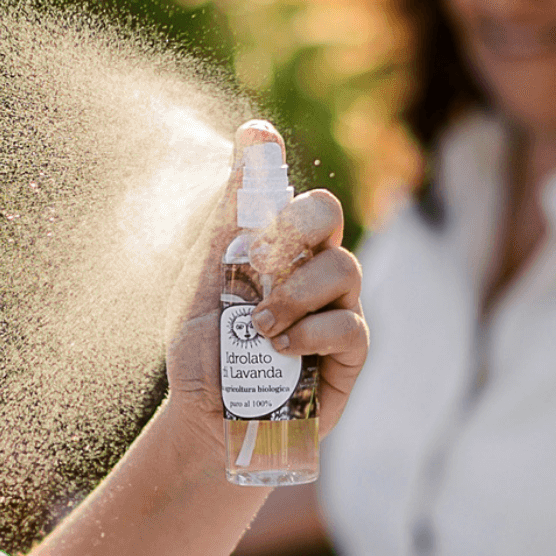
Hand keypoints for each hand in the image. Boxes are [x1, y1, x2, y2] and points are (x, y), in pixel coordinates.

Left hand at [165, 122, 365, 442]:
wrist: (207, 421)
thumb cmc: (206, 352)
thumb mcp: (205, 278)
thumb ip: (231, 215)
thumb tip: (253, 134)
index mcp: (282, 251)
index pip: (299, 196)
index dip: (280, 169)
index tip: (256, 141)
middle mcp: (315, 273)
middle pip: (330, 215)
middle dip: (296, 226)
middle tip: (262, 261)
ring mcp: (338, 310)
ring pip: (343, 268)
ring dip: (294, 292)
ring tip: (258, 326)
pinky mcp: (350, 355)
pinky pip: (348, 324)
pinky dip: (311, 331)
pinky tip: (279, 347)